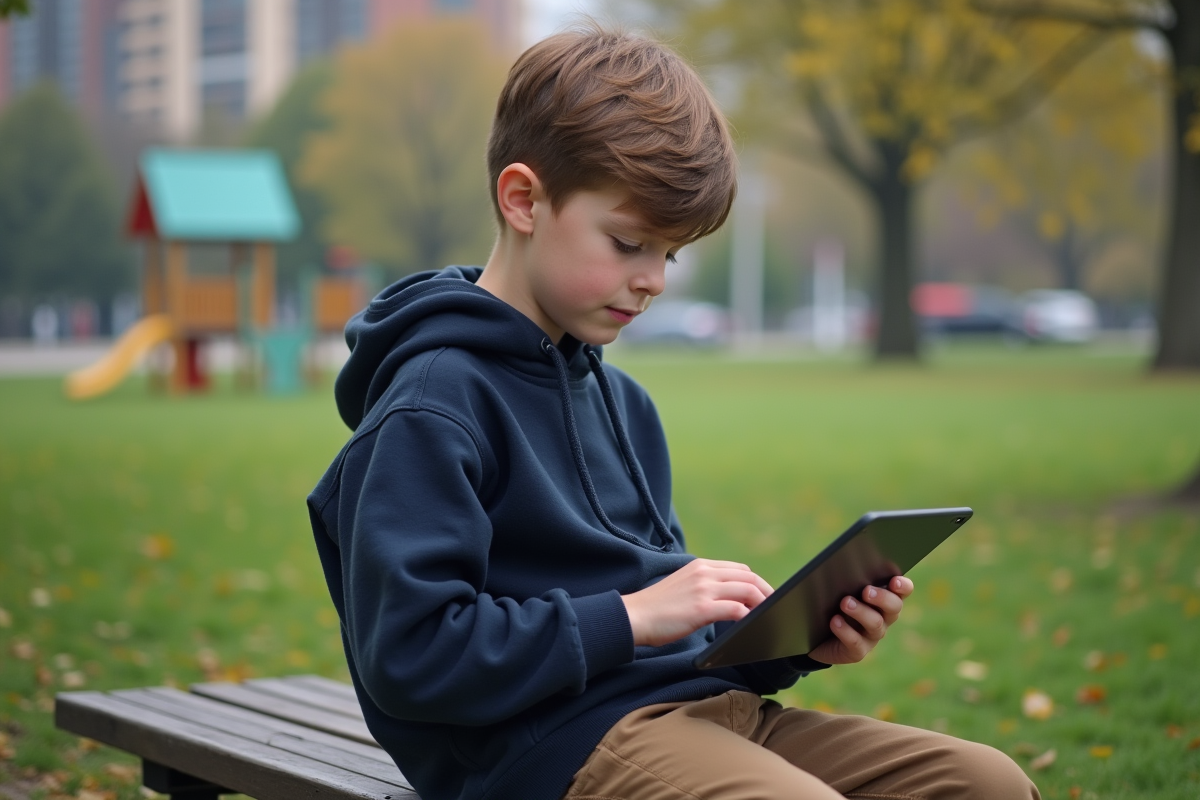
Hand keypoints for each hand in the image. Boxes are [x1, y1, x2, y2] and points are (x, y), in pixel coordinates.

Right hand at [621, 559, 772, 646]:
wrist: (634, 616)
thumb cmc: (656, 608)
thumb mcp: (683, 586)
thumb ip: (703, 586)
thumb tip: (727, 599)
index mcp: (700, 566)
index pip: (739, 569)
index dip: (757, 582)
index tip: (766, 596)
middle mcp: (704, 573)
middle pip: (748, 577)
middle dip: (767, 592)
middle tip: (776, 607)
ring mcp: (704, 589)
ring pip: (747, 590)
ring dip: (762, 604)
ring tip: (768, 617)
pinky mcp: (702, 608)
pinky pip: (736, 609)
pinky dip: (749, 616)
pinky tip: (752, 625)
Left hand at [808, 576, 912, 664]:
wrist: (816, 636)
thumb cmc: (831, 604)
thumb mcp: (839, 589)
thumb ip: (847, 579)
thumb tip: (846, 566)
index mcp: (883, 599)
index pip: (902, 591)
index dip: (903, 586)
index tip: (894, 581)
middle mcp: (883, 617)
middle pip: (894, 607)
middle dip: (882, 598)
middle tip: (866, 591)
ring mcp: (872, 636)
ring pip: (875, 624)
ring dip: (861, 612)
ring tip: (845, 602)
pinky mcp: (858, 651)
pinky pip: (856, 642)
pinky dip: (845, 630)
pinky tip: (835, 621)